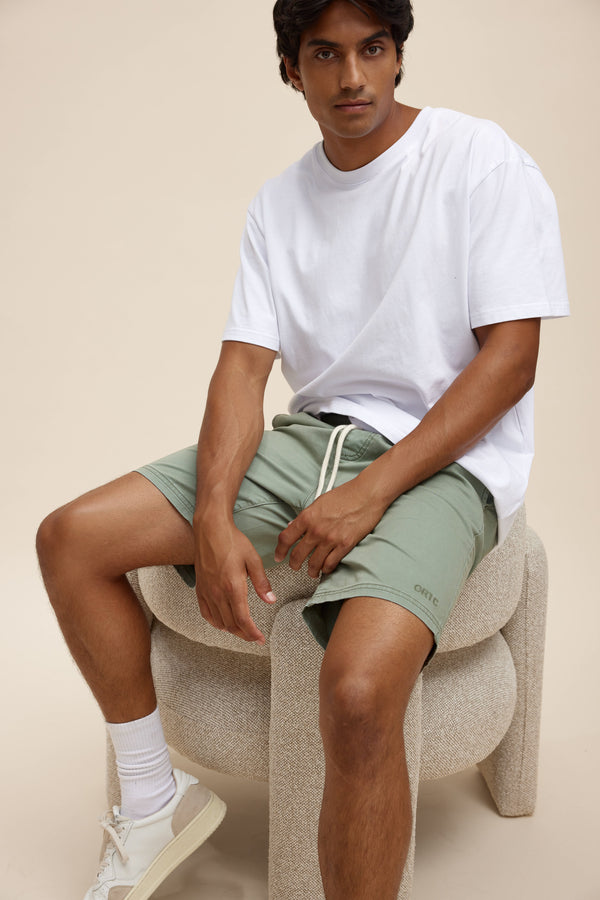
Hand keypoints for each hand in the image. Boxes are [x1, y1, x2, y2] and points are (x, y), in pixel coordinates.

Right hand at [194, 519, 275, 644]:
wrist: (210, 529)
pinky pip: (206, 613)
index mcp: (233, 587)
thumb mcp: (253, 560)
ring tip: (242, 630)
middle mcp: (218, 593)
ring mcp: (206, 592)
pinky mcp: (199, 588)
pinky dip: (215, 622)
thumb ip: (262, 582)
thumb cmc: (233, 541)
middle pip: (231, 625)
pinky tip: (222, 623)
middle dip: (244, 634)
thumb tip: (270, 600)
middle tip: (255, 637)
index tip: (261, 639)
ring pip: (218, 622)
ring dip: (231, 630)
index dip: (252, 634)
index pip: (243, 620)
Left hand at [274, 477, 386, 578]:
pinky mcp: (345, 545)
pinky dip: (326, 569)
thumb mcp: (319, 502)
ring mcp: (330, 539)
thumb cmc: (344, 495)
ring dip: (311, 570)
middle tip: (294, 567)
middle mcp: (316, 530)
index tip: (279, 557)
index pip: (286, 538)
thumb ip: (305, 517)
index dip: (279, 551)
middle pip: (297, 555)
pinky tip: (325, 569)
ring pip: (314, 563)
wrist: (367, 494)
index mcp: (307, 517)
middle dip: (294, 564)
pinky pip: (330, 564)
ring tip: (311, 572)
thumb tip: (292, 527)